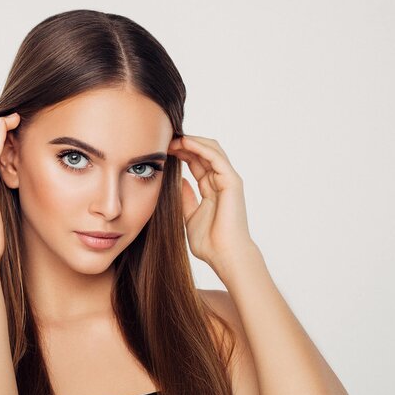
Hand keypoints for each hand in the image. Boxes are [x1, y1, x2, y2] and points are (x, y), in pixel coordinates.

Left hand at [167, 135, 254, 268]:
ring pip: (211, 150)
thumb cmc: (210, 243)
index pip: (196, 163)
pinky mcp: (232, 181)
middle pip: (203, 153)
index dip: (181, 153)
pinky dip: (200, 147)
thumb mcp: (190, 216)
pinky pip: (215, 157)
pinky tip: (185, 143)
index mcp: (212, 189)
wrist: (224, 255)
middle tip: (165, 139)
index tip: (162, 149)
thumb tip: (179, 182)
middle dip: (184, 144)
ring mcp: (228, 180)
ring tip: (173, 138)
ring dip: (191, 142)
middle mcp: (221, 182)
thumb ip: (186, 198)